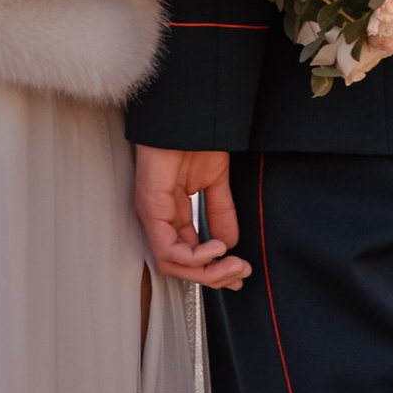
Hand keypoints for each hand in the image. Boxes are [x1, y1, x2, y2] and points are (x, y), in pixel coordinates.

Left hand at [133, 147, 249, 288]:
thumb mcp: (215, 182)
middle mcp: (160, 219)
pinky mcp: (151, 207)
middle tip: (240, 273)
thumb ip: (220, 213)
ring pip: (171, 264)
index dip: (215, 269)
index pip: (188, 256)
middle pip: (179, 267)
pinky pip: (167, 248)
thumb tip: (230, 243)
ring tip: (231, 262)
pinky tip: (217, 247)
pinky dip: (195, 256)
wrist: (187, 116)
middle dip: (214, 276)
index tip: (241, 271)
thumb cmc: (193, 139)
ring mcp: (152, 214)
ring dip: (206, 271)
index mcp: (173, 214)